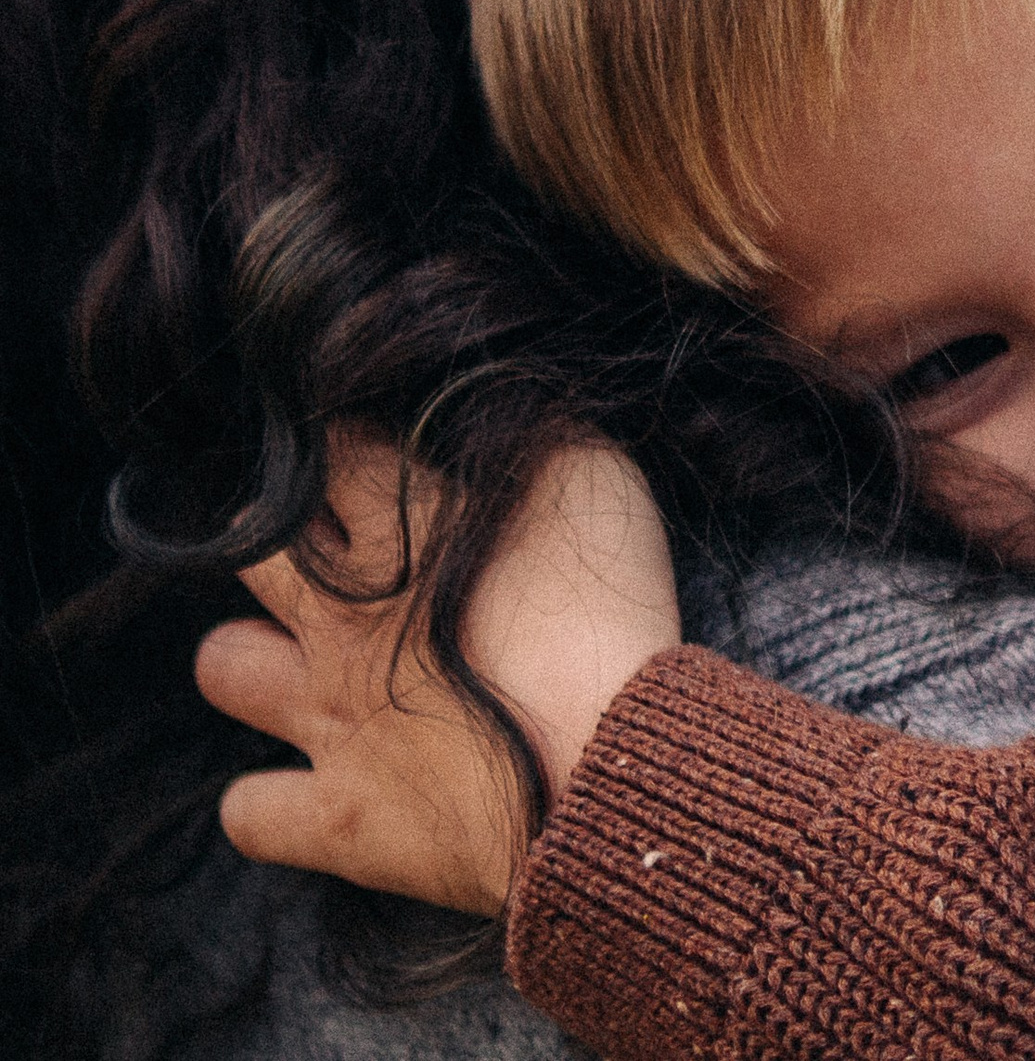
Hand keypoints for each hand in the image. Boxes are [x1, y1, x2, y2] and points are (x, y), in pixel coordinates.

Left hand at [196, 440, 680, 915]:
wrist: (614, 768)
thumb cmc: (617, 618)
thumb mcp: (601, 484)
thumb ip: (538, 440)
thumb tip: (515, 412)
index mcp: (399, 526)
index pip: (333, 449)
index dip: (359, 446)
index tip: (394, 457)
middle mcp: (341, 616)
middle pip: (251, 546)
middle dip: (289, 541)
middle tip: (348, 556)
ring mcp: (330, 717)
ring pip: (222, 664)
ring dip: (259, 660)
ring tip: (317, 667)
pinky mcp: (341, 818)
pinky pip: (248, 810)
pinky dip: (273, 799)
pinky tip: (318, 785)